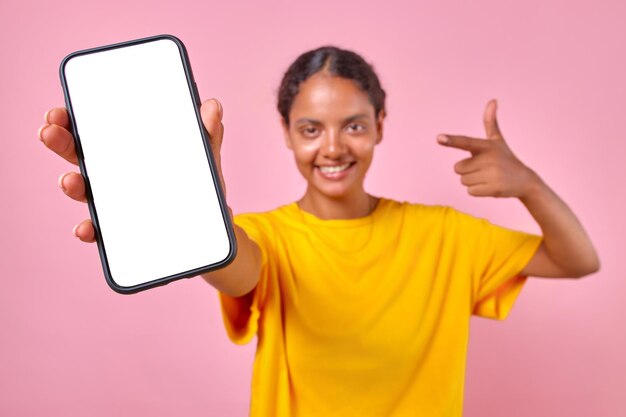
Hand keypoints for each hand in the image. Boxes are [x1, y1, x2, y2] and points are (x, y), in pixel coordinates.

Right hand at [38, 98, 227, 241]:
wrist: (212, 228)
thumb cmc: (199, 183)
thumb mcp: (205, 155)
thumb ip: (208, 132)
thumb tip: (213, 107)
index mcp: (128, 149)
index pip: (93, 130)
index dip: (71, 119)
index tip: (59, 111)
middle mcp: (114, 175)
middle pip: (79, 155)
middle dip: (60, 142)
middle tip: (50, 132)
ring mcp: (116, 203)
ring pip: (86, 192)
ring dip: (72, 185)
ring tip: (69, 180)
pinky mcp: (125, 231)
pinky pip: (102, 232)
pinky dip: (91, 231)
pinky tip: (86, 229)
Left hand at [436, 99, 538, 198]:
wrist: (525, 181)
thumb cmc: (506, 159)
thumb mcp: (497, 141)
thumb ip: (491, 122)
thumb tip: (493, 100)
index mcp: (486, 146)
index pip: (465, 142)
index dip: (451, 140)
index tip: (438, 138)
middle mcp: (489, 159)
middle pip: (457, 168)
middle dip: (467, 171)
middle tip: (484, 169)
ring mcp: (492, 174)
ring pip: (463, 181)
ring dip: (472, 181)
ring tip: (488, 177)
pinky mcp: (494, 189)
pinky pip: (470, 191)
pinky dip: (477, 191)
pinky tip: (490, 186)